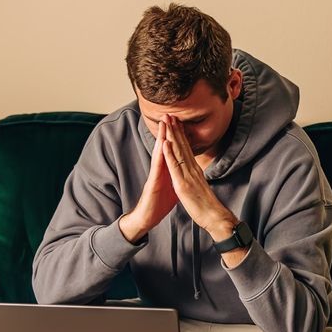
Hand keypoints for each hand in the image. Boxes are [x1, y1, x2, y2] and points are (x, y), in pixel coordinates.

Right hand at [118, 121, 178, 242]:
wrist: (148, 217)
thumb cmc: (159, 203)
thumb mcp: (173, 187)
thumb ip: (176, 176)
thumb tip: (183, 171)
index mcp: (168, 170)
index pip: (173, 150)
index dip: (177, 137)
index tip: (180, 123)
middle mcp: (161, 169)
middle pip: (165, 147)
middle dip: (168, 131)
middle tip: (170, 114)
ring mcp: (156, 174)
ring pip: (160, 153)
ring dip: (162, 137)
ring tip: (164, 124)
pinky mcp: (153, 181)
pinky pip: (158, 166)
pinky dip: (161, 155)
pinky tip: (162, 145)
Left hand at [159, 114, 237, 239]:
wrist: (215, 217)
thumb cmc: (208, 206)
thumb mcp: (201, 187)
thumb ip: (197, 177)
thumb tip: (195, 172)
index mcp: (195, 170)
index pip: (187, 149)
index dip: (181, 135)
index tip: (176, 122)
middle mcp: (193, 169)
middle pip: (183, 146)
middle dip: (176, 129)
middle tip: (170, 114)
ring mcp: (188, 176)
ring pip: (179, 152)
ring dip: (172, 136)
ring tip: (167, 122)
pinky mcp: (183, 184)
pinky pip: (175, 167)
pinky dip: (170, 154)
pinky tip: (166, 143)